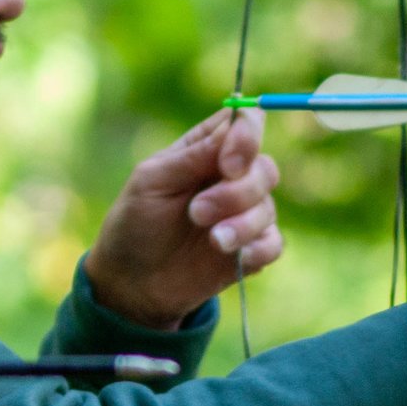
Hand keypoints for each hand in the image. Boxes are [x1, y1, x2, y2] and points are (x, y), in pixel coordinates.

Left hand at [82, 109, 282, 330]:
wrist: (132, 282)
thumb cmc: (135, 222)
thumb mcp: (152, 181)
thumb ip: (194, 155)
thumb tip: (234, 123)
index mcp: (207, 149)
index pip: (245, 123)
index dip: (247, 136)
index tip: (228, 164)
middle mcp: (231, 177)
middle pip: (264, 167)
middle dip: (237, 192)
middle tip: (198, 212)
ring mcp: (243, 213)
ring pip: (268, 207)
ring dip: (241, 224)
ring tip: (211, 239)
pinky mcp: (251, 248)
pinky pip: (274, 242)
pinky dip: (259, 247)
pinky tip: (235, 255)